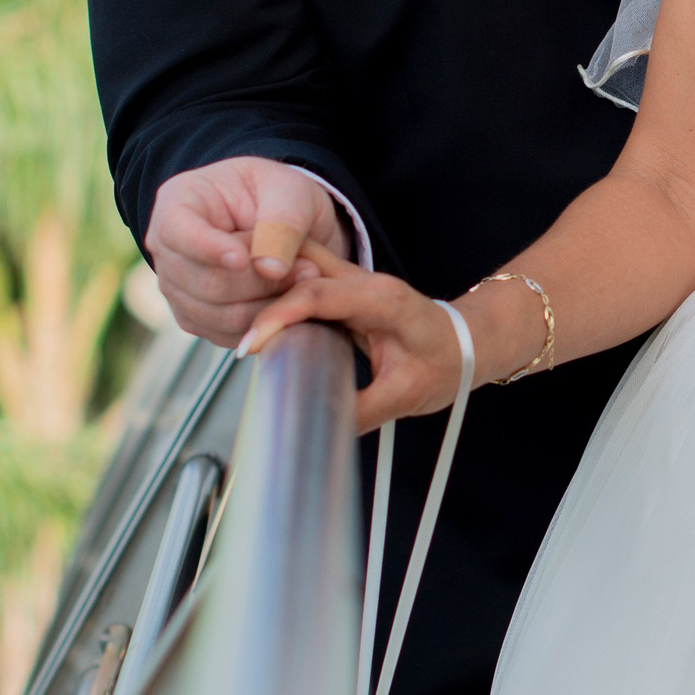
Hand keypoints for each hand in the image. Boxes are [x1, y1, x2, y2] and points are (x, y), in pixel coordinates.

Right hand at [146, 158, 349, 346]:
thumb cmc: (278, 195)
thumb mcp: (289, 191)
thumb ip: (282, 223)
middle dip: (262, 281)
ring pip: (220, 315)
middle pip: (205, 282)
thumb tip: (270, 269)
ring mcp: (178, 289)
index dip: (209, 249)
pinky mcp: (196, 319)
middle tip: (309, 268)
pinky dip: (265, 323)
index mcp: (178, 202)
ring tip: (305, 279)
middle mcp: (168, 249)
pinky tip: (290, 300)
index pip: (177, 230)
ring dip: (270, 303)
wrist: (282, 224)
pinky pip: (229, 335)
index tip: (243, 259)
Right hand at [239, 244, 465, 429]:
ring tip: (232, 316)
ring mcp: (354, 281)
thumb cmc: (446, 363)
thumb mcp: (406, 395)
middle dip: (260, 283)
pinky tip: (256, 317)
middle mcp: (365, 282)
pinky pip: (302, 281)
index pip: (317, 294)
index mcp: (382, 299)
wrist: (467, 344)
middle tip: (227, 319)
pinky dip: (276, 293)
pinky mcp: (344, 291)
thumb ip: (363, 411)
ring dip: (265, 284)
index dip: (277, 316)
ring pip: (298, 265)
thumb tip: (320, 429)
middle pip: (300, 265)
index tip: (249, 345)